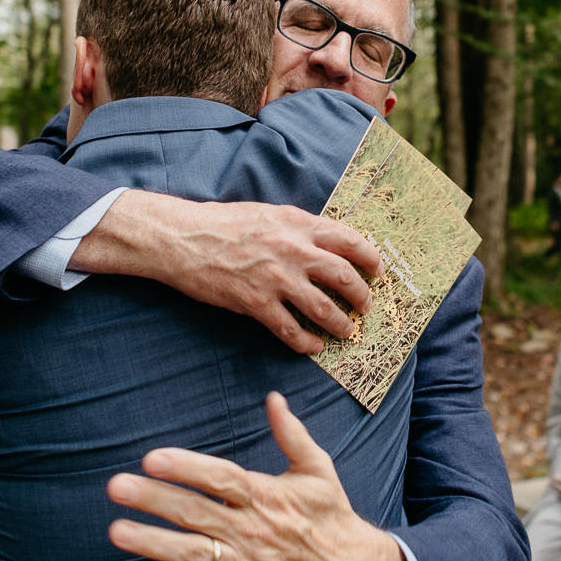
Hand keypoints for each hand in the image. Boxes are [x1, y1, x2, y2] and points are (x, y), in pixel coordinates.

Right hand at [76, 193, 381, 353]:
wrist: (183, 239)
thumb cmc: (224, 224)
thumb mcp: (269, 214)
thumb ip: (299, 229)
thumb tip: (328, 245)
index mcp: (298, 224)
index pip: (349, 240)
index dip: (369, 258)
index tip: (377, 270)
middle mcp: (293, 250)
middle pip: (345, 277)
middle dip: (361, 297)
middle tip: (365, 307)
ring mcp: (276, 279)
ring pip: (325, 309)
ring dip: (342, 324)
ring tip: (348, 332)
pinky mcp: (256, 304)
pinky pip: (291, 331)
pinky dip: (307, 343)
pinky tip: (313, 346)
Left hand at [106, 392, 408, 560]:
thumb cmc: (328, 514)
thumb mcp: (317, 469)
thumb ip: (291, 434)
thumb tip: (274, 397)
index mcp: (267, 496)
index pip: (222, 479)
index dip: (187, 468)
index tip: (152, 457)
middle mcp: (252, 530)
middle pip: (197, 513)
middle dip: (155, 499)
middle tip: (116, 486)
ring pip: (194, 554)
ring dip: (154, 544)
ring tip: (117, 531)